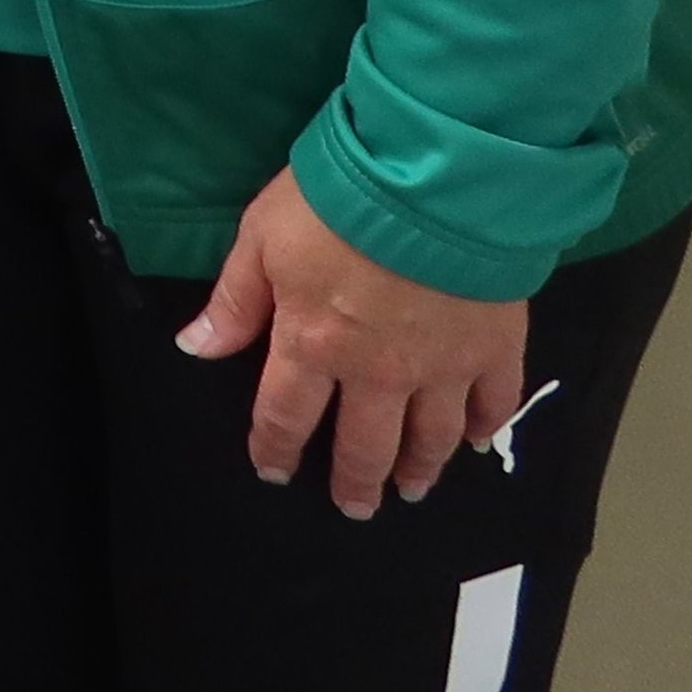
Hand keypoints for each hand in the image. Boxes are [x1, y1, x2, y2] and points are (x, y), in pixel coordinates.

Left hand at [178, 168, 532, 515]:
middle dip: (356, 481)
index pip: (286, 414)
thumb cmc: (334, 203)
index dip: (277, 447)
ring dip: (420, 468)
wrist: (432, 183)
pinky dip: (486, 427)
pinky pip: (493, 403)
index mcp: (313, 347)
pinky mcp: (496, 349)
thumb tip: (195, 349)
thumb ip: (235, 302)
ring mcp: (443, 367)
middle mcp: (378, 373)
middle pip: (366, 444)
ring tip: (413, 489)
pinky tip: (478, 442)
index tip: (275, 471)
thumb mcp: (260, 240)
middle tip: (356, 508)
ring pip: (431, 437)